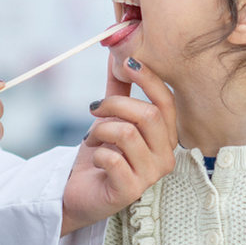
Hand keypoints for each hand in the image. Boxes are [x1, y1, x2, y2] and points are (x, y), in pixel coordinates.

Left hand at [61, 54, 178, 235]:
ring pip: (128, 134)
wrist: (79, 191)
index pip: (166, 103)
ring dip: (101, 130)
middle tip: (94, 108)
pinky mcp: (131, 191)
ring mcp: (150, 176)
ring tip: (91, 138)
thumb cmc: (100, 155)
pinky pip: (113, 158)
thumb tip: (117, 53)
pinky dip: (97, 152)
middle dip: (115, 105)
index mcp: (166, 137)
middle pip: (148, 115)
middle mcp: (165, 157)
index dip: (149, 80)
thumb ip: (118, 90)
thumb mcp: (110, 118)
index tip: (127, 64)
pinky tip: (95, 158)